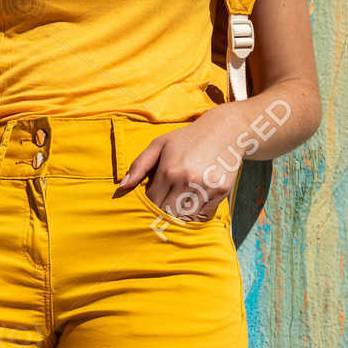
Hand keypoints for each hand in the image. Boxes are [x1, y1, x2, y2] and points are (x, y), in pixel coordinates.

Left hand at [115, 110, 241, 220]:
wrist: (225, 130)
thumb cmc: (187, 138)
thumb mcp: (159, 144)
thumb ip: (139, 166)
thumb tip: (122, 187)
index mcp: (169, 170)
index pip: (152, 201)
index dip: (150, 201)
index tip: (153, 195)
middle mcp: (187, 182)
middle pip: (167, 212)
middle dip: (162, 210)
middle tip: (165, 202)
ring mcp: (206, 188)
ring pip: (185, 217)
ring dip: (179, 214)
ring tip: (179, 201)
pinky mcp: (221, 192)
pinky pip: (203, 216)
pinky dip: (196, 214)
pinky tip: (194, 201)